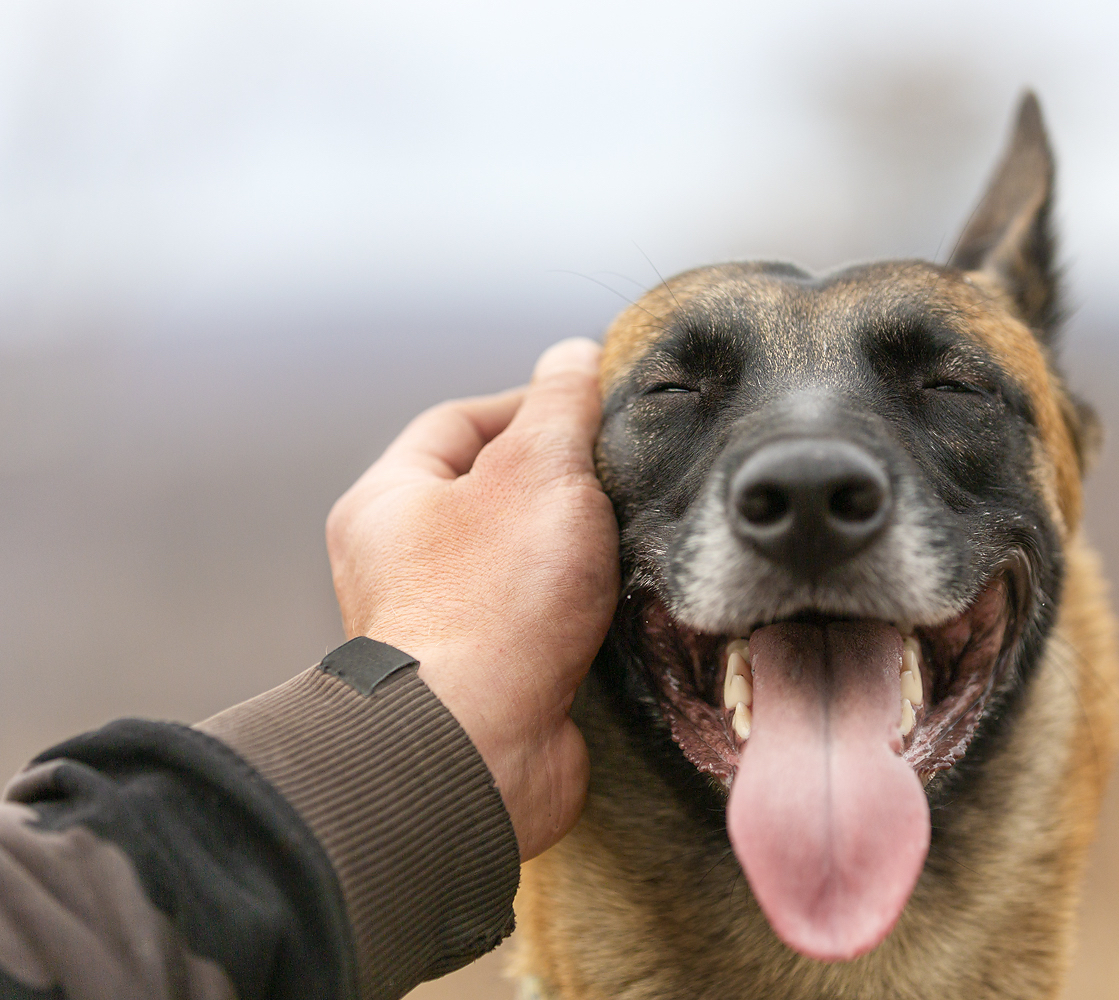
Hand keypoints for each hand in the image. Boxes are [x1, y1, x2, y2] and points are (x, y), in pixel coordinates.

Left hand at [325, 338, 617, 860]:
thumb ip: (562, 405)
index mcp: (389, 502)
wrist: (479, 750)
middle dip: (562, 484)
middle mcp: (402, 564)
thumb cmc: (494, 604)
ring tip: (631, 541)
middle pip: (493, 493)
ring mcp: (444, 626)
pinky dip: (582, 612)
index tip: (596, 408)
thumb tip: (574, 354)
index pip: (461, 421)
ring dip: (578, 553)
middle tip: (622, 479)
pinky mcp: (489, 680)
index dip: (531, 404)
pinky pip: (541, 624)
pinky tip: (624, 606)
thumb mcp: (540, 471)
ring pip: (522, 562)